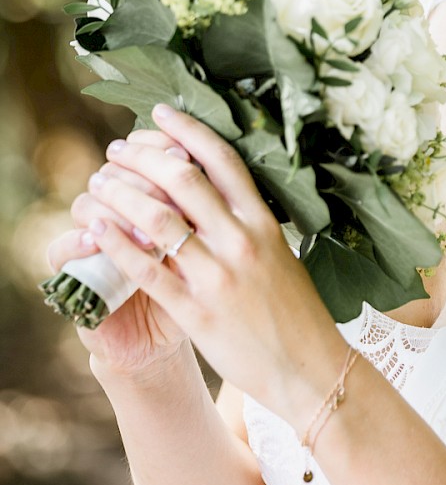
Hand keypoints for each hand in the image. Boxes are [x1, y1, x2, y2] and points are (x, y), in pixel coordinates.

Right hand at [46, 129, 191, 382]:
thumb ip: (205, 220)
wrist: (158, 347)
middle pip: (116, 175)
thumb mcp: (206, 259)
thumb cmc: (192, 297)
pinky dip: (76, 241)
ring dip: (114, 207)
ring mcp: (90, 243)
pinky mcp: (72, 277)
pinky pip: (60, 251)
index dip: (159, 150)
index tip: (184, 150)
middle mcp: (116, 213)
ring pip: (86, 204)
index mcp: (150, 201)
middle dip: (141, 174)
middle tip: (164, 180)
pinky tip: (96, 237)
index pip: (145, 158)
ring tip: (140, 217)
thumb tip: (212, 168)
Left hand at [79, 104, 337, 425]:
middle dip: (143, 158)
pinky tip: (96, 231)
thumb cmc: (297, 314)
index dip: (188, 132)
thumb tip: (220, 192)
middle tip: (117, 150)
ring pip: (157, 221)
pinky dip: (116, 245)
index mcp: (265, 224)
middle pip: (182, 181)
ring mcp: (218, 277)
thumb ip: (251, 225)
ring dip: (120, 195)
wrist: (310, 369)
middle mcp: (241, 243)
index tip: (160, 114)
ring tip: (99, 185)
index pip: (222, 161)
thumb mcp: (282, 256)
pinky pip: (146, 271)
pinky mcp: (196, 312)